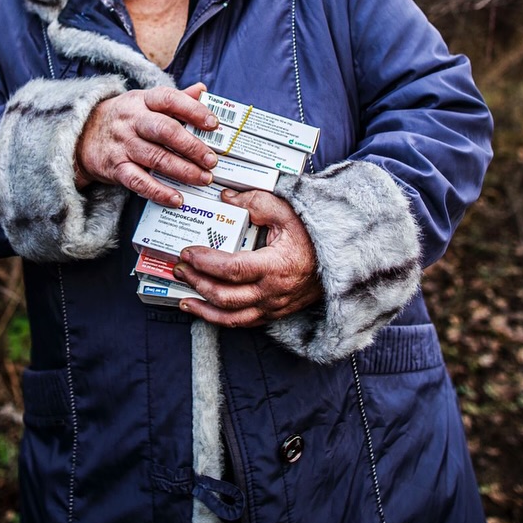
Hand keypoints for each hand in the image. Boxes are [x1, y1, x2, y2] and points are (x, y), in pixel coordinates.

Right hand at [75, 81, 219, 206]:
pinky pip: (139, 181)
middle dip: (191, 146)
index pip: (169, 99)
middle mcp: (132, 121)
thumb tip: (203, 90)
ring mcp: (122, 145)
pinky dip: (159, 191)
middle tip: (211, 160)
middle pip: (164, 130)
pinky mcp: (115, 168)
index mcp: (142, 100)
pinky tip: (176, 198)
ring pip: (155, 158)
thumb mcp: (144, 102)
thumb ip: (174, 99)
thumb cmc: (124, 118)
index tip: (214, 124)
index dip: (193, 110)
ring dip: (183, 170)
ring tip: (203, 179)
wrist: (83, 136)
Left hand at [173, 188, 320, 326]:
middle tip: (179, 268)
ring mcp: (273, 307)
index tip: (187, 253)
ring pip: (231, 318)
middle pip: (225, 296)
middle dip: (197, 282)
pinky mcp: (274, 314)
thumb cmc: (314, 235)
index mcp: (276, 266)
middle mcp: (273, 292)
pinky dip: (219, 319)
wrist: (342, 262)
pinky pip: (242, 323)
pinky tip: (204, 309)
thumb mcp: (287, 211)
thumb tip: (226, 199)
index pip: (232, 269)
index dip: (206, 263)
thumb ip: (255, 202)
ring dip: (203, 308)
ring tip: (183, 296)